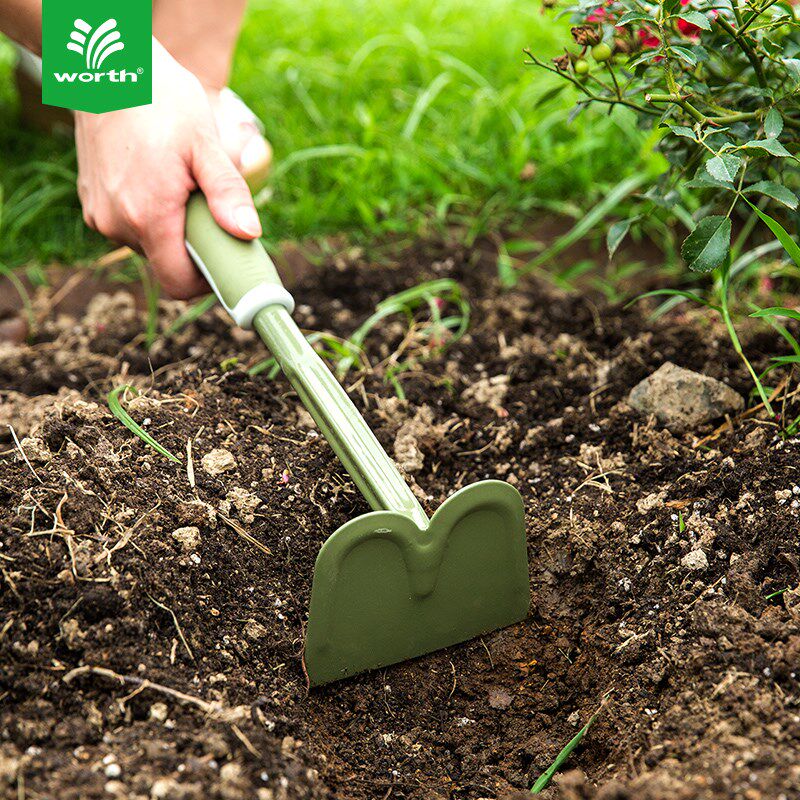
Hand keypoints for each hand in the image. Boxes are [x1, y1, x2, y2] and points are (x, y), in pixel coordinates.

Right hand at [74, 40, 261, 298]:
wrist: (104, 66)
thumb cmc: (159, 99)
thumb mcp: (204, 144)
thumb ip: (228, 192)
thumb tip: (249, 233)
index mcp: (147, 216)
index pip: (179, 284)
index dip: (208, 281)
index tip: (228, 260)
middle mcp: (116, 224)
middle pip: (167, 263)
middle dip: (195, 245)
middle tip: (210, 206)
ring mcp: (100, 215)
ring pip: (151, 244)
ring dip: (173, 227)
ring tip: (181, 183)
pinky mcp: (92, 204)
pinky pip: (131, 226)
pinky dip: (151, 214)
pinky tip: (158, 177)